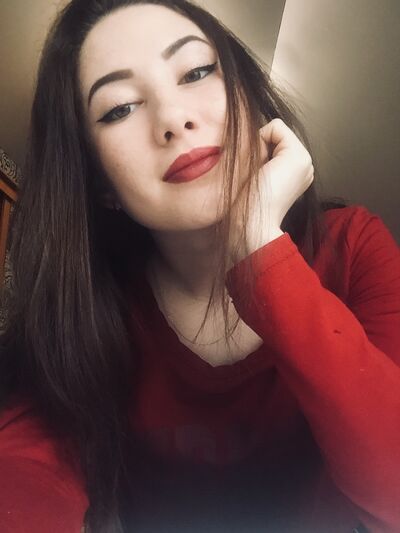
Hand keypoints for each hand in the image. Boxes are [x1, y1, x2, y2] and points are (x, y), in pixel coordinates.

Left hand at [229, 118, 313, 264]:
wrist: (252, 225)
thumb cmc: (245, 207)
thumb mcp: (254, 177)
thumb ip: (260, 159)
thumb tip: (247, 139)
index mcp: (295, 173)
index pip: (275, 141)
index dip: (258, 150)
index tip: (253, 175)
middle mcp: (305, 166)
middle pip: (275, 135)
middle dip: (260, 147)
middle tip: (256, 175)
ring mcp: (305, 160)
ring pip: (275, 131)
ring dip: (259, 146)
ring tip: (259, 173)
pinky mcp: (298, 155)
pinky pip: (276, 127)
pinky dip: (261, 139)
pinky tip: (261, 165)